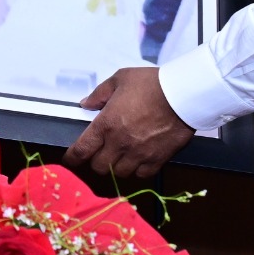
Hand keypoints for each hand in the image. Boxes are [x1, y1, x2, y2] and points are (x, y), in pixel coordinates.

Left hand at [66, 66, 194, 182]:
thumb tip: (85, 104)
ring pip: (119, 174)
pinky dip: (137, 171)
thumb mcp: (120, 79)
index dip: (72, 159)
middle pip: (99, 167)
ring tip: (120, 156)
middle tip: (100, 152)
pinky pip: (141, 175)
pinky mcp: (158, 159)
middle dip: (96, 161)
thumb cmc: (152, 84)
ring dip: (116, 167)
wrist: (184, 94)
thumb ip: (99, 94)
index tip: (70, 160)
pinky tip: (138, 160)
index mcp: (106, 124)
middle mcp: (120, 143)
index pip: (82, 150)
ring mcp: (139, 154)